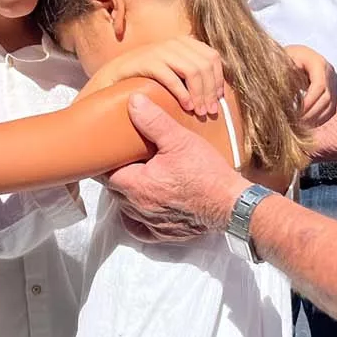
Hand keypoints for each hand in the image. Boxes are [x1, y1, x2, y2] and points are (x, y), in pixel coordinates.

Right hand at [87, 37, 225, 116]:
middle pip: (205, 64)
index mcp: (182, 43)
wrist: (107, 80)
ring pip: (193, 69)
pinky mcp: (145, 61)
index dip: (218, 78)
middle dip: (210, 89)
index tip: (217, 99)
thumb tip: (214, 88)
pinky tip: (185, 106)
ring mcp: (158, 50)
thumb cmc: (142, 82)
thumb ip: (188, 74)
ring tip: (198, 111)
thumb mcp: (170, 73)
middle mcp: (172, 43)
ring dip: (199, 93)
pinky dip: (182, 93)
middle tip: (209, 111)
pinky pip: (172, 76)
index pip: (212, 56)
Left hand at [106, 93, 248, 242]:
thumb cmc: (206, 173)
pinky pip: (141, 229)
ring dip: (128, 194)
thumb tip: (134, 103)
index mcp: (136, 185)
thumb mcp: (179, 139)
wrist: (231, 205)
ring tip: (137, 178)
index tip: (109, 151)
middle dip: (117, 175)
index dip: (105, 161)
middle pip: (115, 190)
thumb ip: (153, 121)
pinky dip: (138, 219)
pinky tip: (143, 208)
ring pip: (127, 208)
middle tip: (125, 160)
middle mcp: (138, 207)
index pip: (106, 173)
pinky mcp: (164, 233)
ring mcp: (150, 223)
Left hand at [285, 45, 336, 128]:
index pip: (319, 86)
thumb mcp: (280, 63)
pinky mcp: (333, 92)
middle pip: (327, 98)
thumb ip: (283, 76)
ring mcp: (333, 82)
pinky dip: (319, 120)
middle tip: (295, 124)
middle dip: (311, 113)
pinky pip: (330, 110)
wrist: (290, 58)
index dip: (309, 102)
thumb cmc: (282, 60)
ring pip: (330, 106)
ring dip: (315, 119)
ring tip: (299, 127)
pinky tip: (306, 125)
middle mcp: (329, 72)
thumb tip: (282, 94)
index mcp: (318, 63)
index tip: (295, 114)